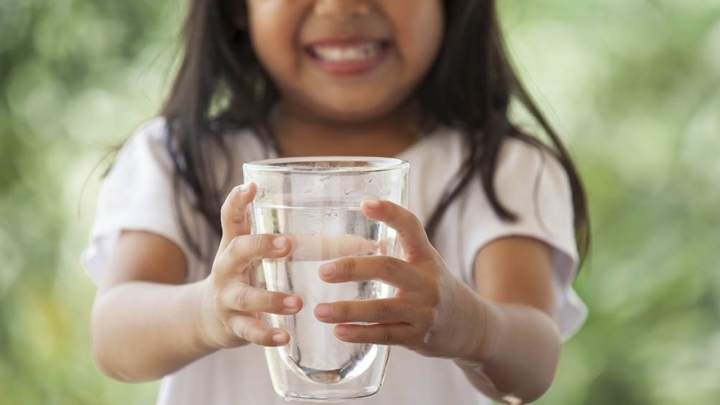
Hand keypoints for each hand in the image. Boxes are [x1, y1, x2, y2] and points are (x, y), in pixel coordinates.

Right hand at [198, 183, 301, 348]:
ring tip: (298, 302)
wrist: (205, 317)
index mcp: (233, 245)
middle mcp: (226, 268)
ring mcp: (227, 297)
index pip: (230, 217)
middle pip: (237, 251)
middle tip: (287, 244)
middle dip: (261, 246)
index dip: (237, 201)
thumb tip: (338, 227)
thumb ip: (278, 235)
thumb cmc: (239, 275)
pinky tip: (285, 336)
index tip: (251, 186)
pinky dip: (266, 334)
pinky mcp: (232, 325)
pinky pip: (249, 330)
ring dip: (272, 299)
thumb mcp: (247, 252)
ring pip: (245, 296)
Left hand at [313, 200, 488, 359]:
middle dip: (354, 268)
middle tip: (324, 271)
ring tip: (320, 310)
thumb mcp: (425, 264)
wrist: (472, 327)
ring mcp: (424, 311)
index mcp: (425, 256)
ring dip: (348, 310)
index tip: (365, 204)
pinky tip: (339, 332)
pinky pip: (386, 335)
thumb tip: (347, 238)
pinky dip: (361, 334)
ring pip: (383, 309)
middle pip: (389, 269)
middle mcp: (427, 281)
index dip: (390, 213)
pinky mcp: (419, 337)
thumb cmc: (436, 288)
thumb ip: (396, 251)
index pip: (411, 227)